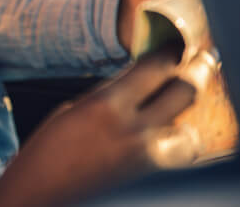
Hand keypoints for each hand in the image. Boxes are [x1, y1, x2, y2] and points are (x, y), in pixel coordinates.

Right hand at [0, 46, 205, 206]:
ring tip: (177, 108)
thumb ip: (109, 95)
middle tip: (199, 63)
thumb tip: (136, 84)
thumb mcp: (73, 110)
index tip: (174, 47)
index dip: (169, 52)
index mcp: (106, 106)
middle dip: (195, 74)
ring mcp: (147, 159)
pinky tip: (165, 137)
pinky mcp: (150, 178)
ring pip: (190, 131)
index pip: (155, 68)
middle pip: (185, 93)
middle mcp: (134, 131)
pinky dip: (176, 145)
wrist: (41, 195)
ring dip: (185, 118)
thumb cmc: (46, 152)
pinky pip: (178, 156)